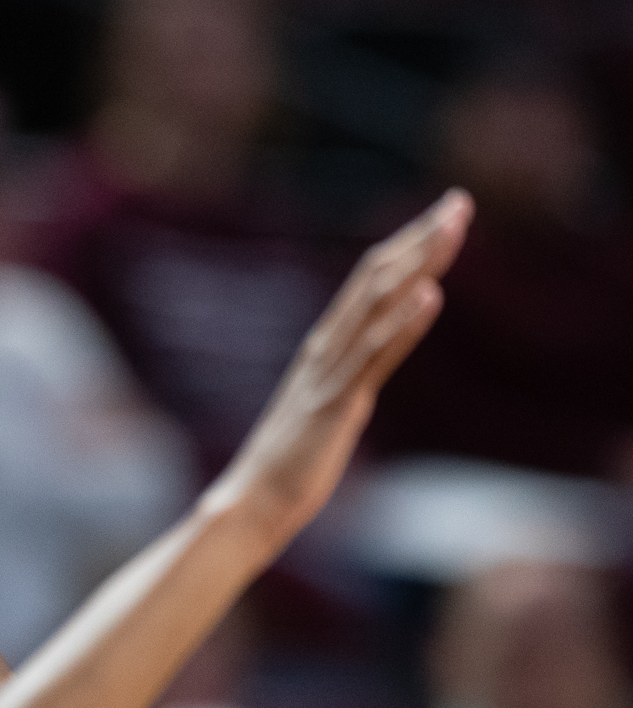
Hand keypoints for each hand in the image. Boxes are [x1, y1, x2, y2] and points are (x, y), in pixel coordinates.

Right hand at [210, 188, 473, 546]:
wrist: (248, 506)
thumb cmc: (280, 470)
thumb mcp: (316, 415)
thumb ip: (336, 387)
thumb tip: (353, 373)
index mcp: (321, 351)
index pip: (366, 284)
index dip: (406, 246)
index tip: (441, 215)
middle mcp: (324, 352)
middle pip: (375, 280)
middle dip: (420, 239)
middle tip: (459, 201)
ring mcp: (329, 377)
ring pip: (377, 306)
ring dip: (419, 264)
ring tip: (454, 229)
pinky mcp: (337, 407)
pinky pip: (373, 358)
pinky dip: (403, 325)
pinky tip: (431, 295)